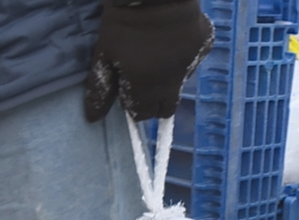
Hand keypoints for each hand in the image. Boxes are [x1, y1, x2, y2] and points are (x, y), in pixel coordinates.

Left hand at [84, 0, 213, 121]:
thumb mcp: (104, 54)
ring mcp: (192, 65)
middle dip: (154, 101)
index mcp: (146, 90)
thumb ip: (100, 88)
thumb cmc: (124, 22)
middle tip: (143, 80)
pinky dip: (183, 56)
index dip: (133, 105)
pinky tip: (174, 38)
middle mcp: (173, 85)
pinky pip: (193, 61)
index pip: (142, 115)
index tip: (127, 90)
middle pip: (166, 108)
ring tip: (157, 52)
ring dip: (169, 77)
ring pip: (180, 84)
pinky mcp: (205, 46)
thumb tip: (93, 118)